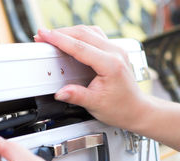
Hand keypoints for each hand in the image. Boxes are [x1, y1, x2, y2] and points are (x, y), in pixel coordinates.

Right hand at [35, 25, 151, 131]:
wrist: (136, 109)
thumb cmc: (120, 108)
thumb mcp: (95, 104)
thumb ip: (76, 96)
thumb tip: (60, 92)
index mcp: (111, 64)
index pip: (80, 47)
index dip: (60, 40)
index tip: (45, 36)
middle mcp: (115, 52)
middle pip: (83, 34)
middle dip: (60, 33)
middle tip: (43, 36)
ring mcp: (116, 49)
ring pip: (89, 31)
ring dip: (69, 31)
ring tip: (53, 36)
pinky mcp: (114, 50)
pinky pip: (94, 35)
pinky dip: (79, 35)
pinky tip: (70, 39)